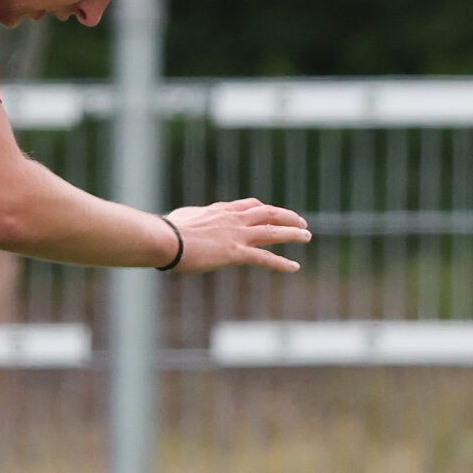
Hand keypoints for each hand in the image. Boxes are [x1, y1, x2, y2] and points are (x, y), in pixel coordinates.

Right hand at [163, 199, 312, 273]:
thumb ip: (192, 219)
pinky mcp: (236, 253)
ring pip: (272, 232)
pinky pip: (265, 258)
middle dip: (287, 216)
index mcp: (220, 210)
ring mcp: (237, 235)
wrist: (165, 239)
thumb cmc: (166, 231)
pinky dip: (282, 263)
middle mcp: (233, 219)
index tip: (272, 212)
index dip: (264, 209)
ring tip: (307, 236)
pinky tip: (294, 267)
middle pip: (268, 213)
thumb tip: (185, 223)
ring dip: (293, 233)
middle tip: (301, 221)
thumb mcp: (182, 219)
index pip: (249, 205)